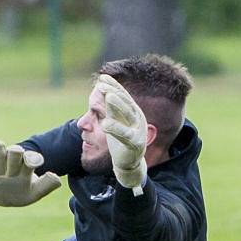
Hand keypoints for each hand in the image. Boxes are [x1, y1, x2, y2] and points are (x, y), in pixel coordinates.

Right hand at [0, 141, 60, 206]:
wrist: (8, 198)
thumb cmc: (23, 191)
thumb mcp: (36, 191)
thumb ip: (47, 185)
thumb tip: (56, 178)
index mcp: (26, 165)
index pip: (31, 157)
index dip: (33, 159)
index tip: (35, 166)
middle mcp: (12, 162)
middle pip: (14, 150)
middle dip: (16, 154)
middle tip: (14, 168)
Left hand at [96, 74, 147, 194]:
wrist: (128, 162)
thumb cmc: (120, 140)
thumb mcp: (114, 121)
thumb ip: (111, 108)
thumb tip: (102, 89)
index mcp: (133, 112)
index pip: (123, 96)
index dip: (113, 86)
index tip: (102, 77)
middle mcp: (138, 119)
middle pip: (126, 102)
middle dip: (115, 92)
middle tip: (103, 85)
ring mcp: (138, 130)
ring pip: (128, 116)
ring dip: (118, 105)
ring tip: (108, 97)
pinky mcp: (135, 144)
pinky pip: (125, 135)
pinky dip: (116, 129)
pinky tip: (105, 124)